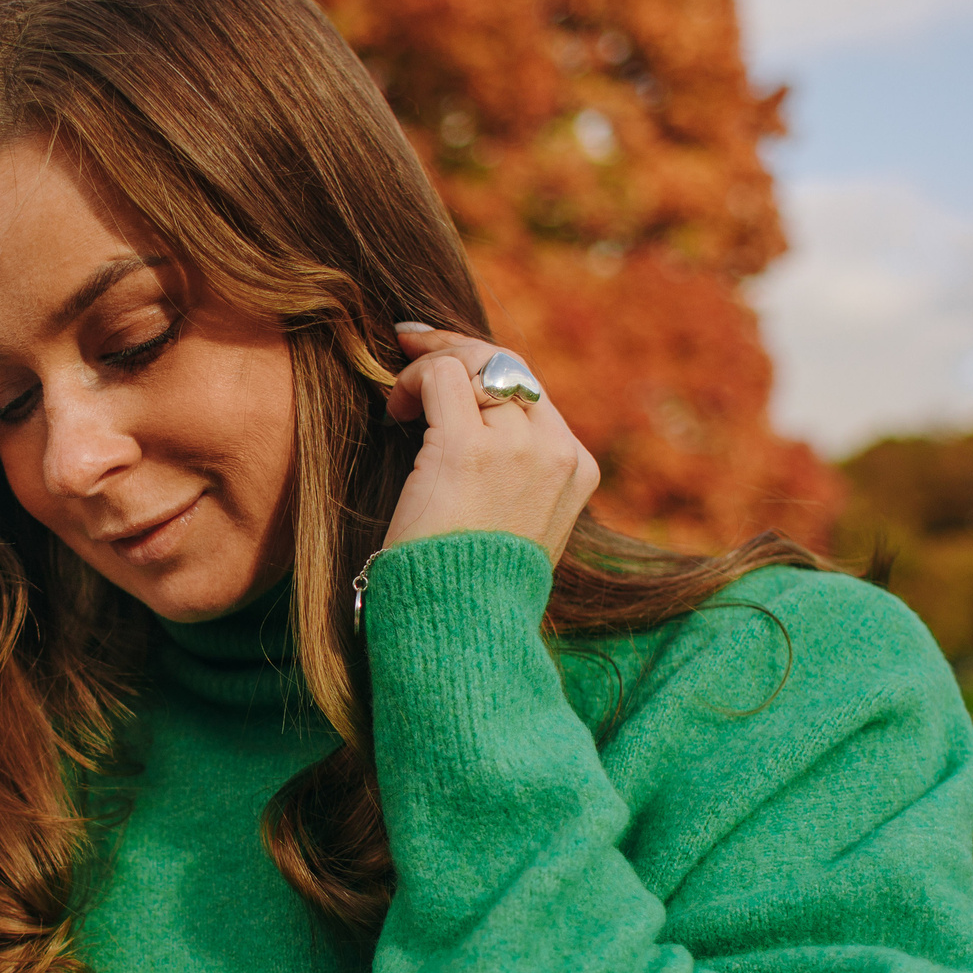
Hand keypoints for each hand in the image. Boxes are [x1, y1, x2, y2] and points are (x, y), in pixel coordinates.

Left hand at [382, 324, 598, 564]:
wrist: (460, 626)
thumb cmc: (471, 582)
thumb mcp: (515, 525)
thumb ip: (514, 475)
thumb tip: (474, 427)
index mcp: (575, 471)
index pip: (533, 394)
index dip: (486, 373)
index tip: (443, 365)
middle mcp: (556, 453)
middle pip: (510, 368)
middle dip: (458, 350)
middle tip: (411, 346)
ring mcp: (520, 448)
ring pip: (477, 363)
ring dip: (431, 368)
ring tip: (401, 401)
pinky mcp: (472, 449)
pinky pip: (444, 375)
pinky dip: (414, 379)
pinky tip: (397, 411)